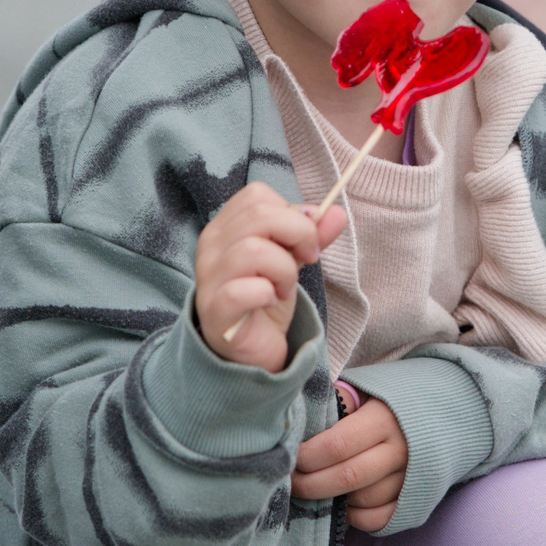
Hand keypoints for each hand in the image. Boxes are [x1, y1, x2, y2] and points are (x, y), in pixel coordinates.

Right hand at [195, 184, 346, 370]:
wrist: (251, 350)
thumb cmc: (265, 299)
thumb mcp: (292, 260)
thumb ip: (311, 236)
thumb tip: (337, 212)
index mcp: (225, 227)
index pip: (256, 195)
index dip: (291, 213)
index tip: (306, 241)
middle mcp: (210, 246)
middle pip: (259, 215)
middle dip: (299, 235)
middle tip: (307, 262)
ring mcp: (209, 278)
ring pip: (253, 250)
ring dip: (284, 270)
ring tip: (284, 289)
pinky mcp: (215, 310)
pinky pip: (244, 290)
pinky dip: (267, 294)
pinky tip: (269, 303)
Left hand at [293, 399, 408, 532]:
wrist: (439, 414)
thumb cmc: (389, 401)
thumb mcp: (364, 390)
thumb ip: (337, 403)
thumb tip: (300, 422)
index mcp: (385, 419)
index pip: (337, 445)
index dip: (307, 456)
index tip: (291, 456)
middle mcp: (401, 451)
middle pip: (347, 477)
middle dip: (310, 484)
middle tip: (291, 481)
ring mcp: (410, 479)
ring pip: (362, 500)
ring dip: (332, 499)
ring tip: (315, 488)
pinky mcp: (415, 500)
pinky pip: (377, 520)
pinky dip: (355, 516)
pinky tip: (344, 502)